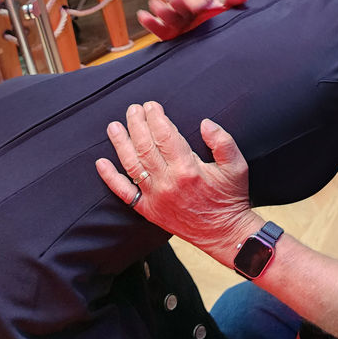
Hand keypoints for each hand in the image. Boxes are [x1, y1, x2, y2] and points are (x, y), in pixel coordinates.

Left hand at [96, 102, 260, 264]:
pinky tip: (101, 163)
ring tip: (113, 127)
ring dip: (120, 144)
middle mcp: (168, 182)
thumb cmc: (230, 196)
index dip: (156, 117)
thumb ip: (223, 141)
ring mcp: (155, 197)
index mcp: (188, 169)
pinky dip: (110, 178)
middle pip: (145, 146)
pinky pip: (124, 193)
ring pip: (131, 165)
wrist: (223, 233)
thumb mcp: (236, 166)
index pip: (165, 136)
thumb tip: (205, 123)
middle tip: (133, 109)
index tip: (152, 105)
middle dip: (136, 124)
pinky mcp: (148, 210)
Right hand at [137, 0, 248, 39]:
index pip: (199, 0)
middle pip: (181, 6)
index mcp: (199, 1)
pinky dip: (150, 22)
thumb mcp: (221, 0)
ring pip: (168, 15)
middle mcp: (185, 10)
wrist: (198, 11)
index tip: (201, 2)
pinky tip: (143, 16)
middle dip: (177, 2)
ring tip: (155, 5)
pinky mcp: (168, 32)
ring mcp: (175, 20)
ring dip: (162, 10)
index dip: (199, 0)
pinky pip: (158, 28)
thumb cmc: (210, 6)